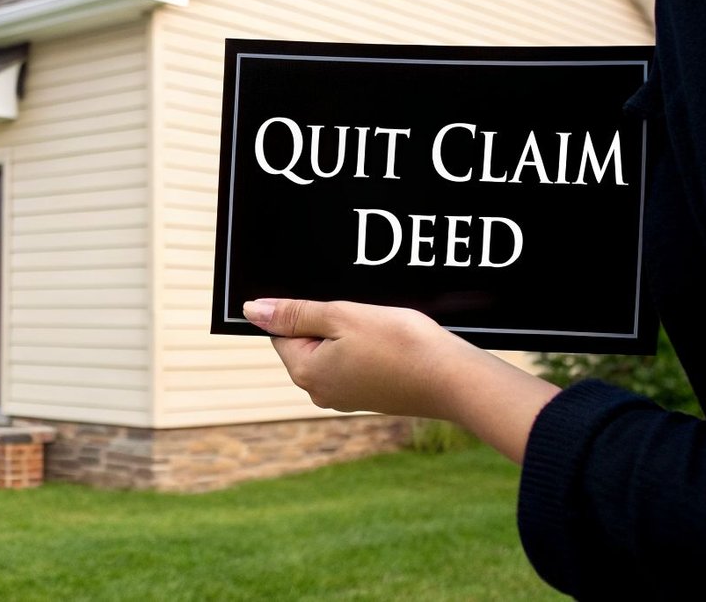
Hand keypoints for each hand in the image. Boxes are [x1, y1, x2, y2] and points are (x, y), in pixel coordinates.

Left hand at [244, 298, 473, 418]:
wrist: (453, 378)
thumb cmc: (399, 344)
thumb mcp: (341, 316)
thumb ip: (294, 313)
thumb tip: (252, 311)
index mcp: (305, 373)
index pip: (281, 332)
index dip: (306, 312)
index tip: (335, 308)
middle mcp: (320, 392)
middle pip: (307, 342)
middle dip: (329, 323)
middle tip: (361, 319)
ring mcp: (345, 397)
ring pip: (333, 350)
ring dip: (350, 334)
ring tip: (378, 332)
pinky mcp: (368, 396)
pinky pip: (355, 362)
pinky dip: (367, 348)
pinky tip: (388, 344)